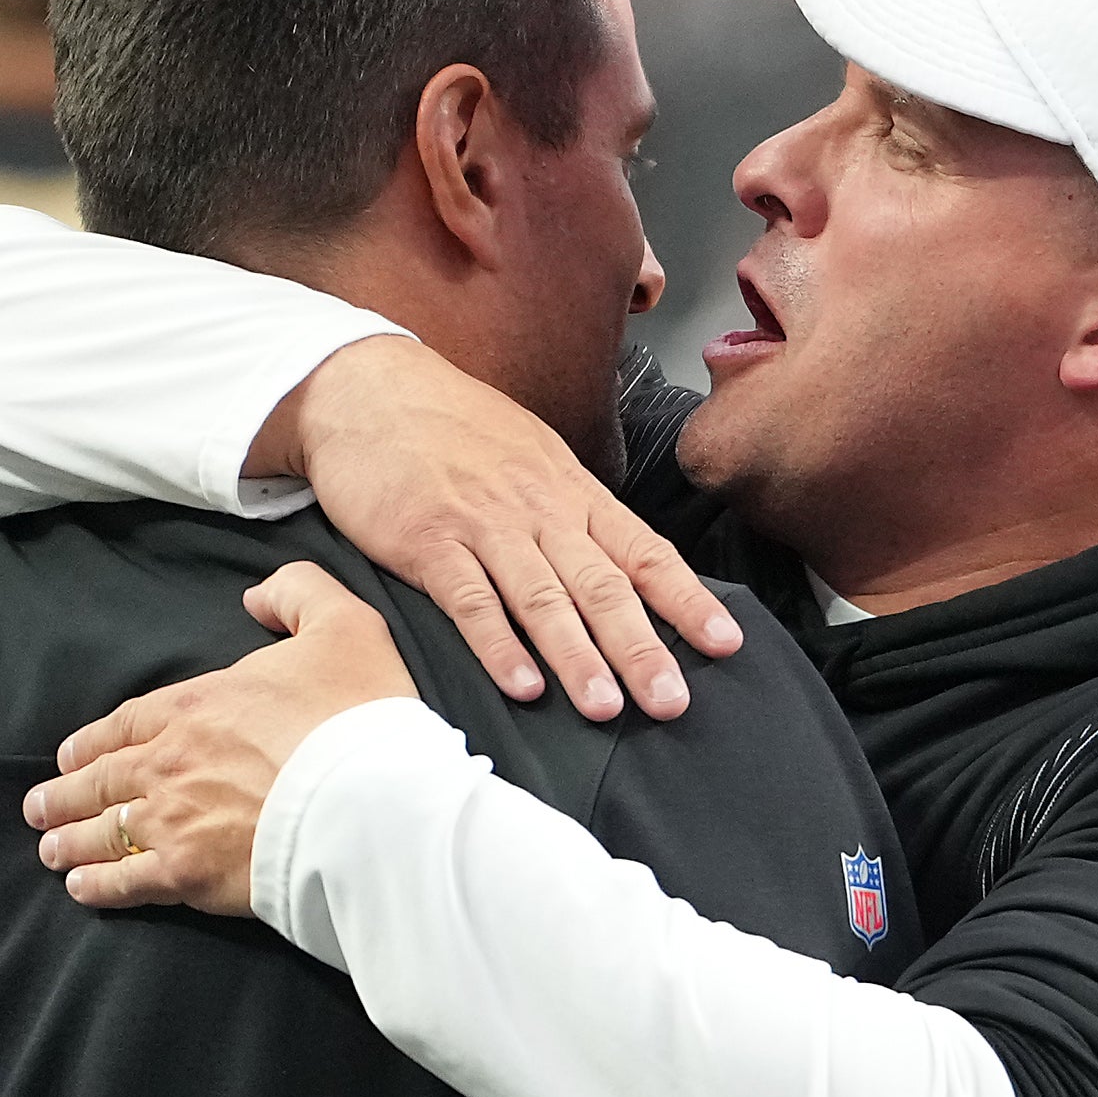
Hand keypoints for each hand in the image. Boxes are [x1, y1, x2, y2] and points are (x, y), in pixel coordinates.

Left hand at [24, 562, 419, 911]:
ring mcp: (173, 820)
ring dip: (71, 839)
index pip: (126, 722)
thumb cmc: (357, 716)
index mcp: (196, 704)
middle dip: (65, 793)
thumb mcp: (344, 624)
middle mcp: (169, 762)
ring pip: (103, 830)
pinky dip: (97, 885)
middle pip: (101, 779)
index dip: (94, 741)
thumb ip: (300, 594)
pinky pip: (126, 881)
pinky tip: (81, 888)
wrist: (369, 800)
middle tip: (40, 806)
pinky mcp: (188, 874)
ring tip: (51, 848)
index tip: (72, 755)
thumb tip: (257, 597)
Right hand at [255, 337, 739, 722]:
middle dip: (642, 647)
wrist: (371, 388)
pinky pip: (469, 600)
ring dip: (577, 656)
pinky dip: (498, 645)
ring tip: (605, 708)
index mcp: (572, 493)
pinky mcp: (428, 541)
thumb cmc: (458, 429)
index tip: (726, 644)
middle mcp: (540, 511)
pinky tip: (521, 686)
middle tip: (671, 702)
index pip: (645, 552)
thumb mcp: (534, 458)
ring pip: (543, 598)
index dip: (687, 601)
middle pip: (602, 586)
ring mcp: (483, 525)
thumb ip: (575, 515)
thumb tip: (624, 568)